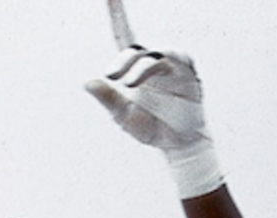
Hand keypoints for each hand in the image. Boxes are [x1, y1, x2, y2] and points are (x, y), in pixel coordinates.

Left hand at [85, 46, 220, 197]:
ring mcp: (172, 68)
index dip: (117, 13)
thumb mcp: (122, 116)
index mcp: (134, 68)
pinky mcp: (189, 76)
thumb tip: (87, 83)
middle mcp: (153, 63)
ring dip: (142, 66)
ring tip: (129, 85)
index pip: (123, 34)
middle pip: (137, 49)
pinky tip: (158, 73)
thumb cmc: (150, 126)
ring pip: (156, 54)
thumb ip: (108, 99)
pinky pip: (180, 61)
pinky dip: (167, 64)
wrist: (176, 145)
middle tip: (112, 78)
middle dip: (123, 61)